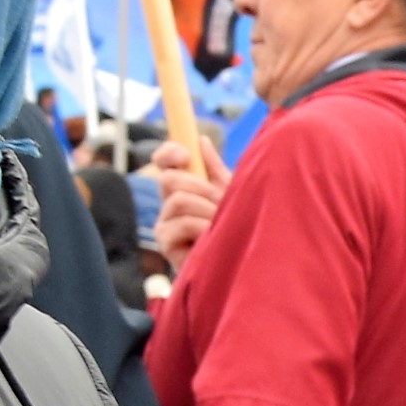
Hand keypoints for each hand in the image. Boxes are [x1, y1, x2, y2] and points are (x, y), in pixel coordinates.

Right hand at [148, 137, 226, 268]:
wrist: (241, 265)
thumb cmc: (237, 229)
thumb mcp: (229, 194)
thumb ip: (215, 169)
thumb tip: (201, 141)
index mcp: (183, 189)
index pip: (164, 162)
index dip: (169, 153)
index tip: (185, 154)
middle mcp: (169, 206)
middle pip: (170, 179)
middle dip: (202, 187)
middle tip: (222, 201)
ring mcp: (165, 225)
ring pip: (177, 200)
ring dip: (207, 208)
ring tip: (222, 222)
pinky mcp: (166, 245)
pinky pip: (181, 223)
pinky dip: (202, 226)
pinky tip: (213, 236)